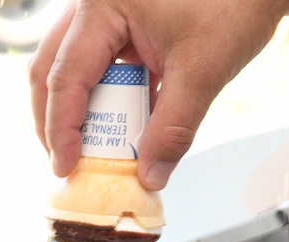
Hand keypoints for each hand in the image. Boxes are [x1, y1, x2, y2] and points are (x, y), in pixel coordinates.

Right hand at [29, 0, 288, 189]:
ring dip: (79, 111)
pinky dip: (106, 99)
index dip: (62, 128)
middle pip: (52, 69)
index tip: (65, 167)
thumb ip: (174, 128)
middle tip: (67, 162)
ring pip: (71, 67)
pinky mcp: (123, 23)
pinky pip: (99, 65)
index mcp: (103, 5)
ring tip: (91, 150)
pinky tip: (122, 126)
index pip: (66, 76)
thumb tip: (150, 177)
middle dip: (55, 120)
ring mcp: (106, 12)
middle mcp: (94, 5)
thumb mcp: (202, 71)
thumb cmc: (236, 5)